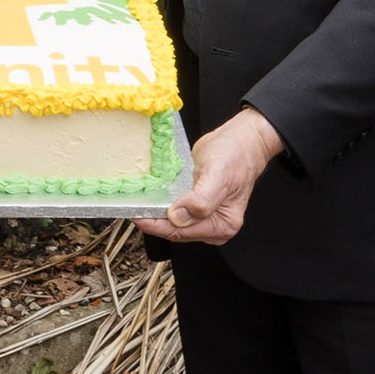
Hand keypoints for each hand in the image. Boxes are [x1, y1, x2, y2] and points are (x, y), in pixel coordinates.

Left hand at [134, 108, 283, 245]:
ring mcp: (206, 218)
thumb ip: (201, 200)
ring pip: (173, 223)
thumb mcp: (218, 173)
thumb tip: (178, 217)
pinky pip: (175, 212)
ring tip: (138, 203)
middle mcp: (214, 226)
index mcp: (222, 224)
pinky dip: (162, 206)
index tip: (136, 215)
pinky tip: (152, 198)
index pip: (180, 232)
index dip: (155, 225)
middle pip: (175, 231)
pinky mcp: (198, 207)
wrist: (244, 140)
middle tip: (131, 207)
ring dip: (156, 214)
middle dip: (153, 221)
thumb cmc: (235, 154)